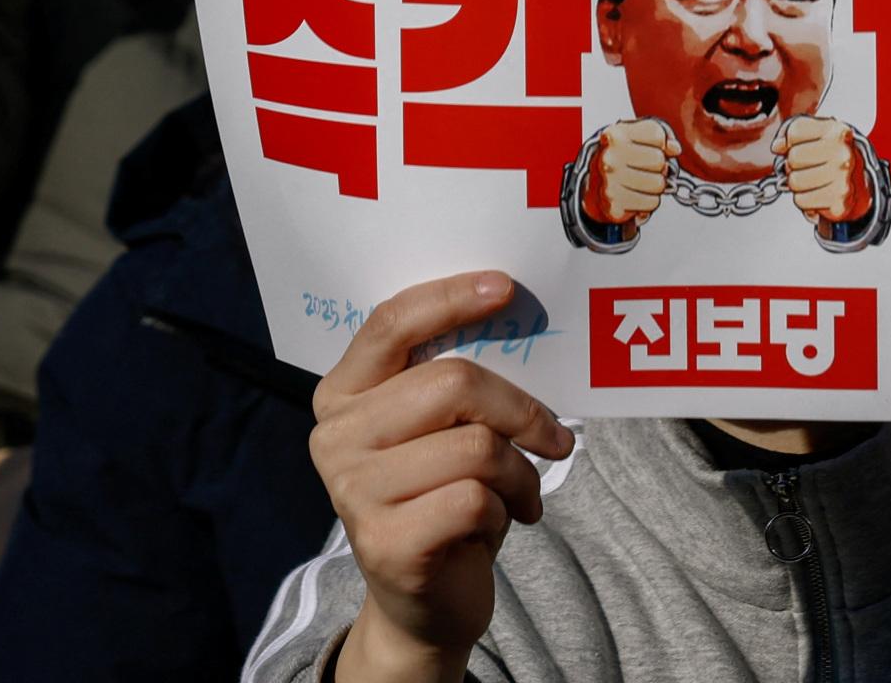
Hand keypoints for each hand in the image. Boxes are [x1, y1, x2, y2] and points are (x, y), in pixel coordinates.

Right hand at [311, 272, 575, 682]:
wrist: (422, 603)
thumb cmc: (438, 498)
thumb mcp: (435, 431)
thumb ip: (449, 382)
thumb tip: (513, 320)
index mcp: (341, 394)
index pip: (391, 324)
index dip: (450, 299)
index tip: (505, 288)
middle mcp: (336, 436)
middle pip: (453, 383)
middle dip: (521, 409)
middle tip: (554, 438)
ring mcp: (353, 491)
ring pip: (477, 447)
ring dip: (522, 473)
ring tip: (521, 495)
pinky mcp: (385, 542)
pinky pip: (476, 501)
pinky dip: (506, 511)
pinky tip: (498, 525)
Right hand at [579, 119, 672, 232]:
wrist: (596, 185)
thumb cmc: (620, 160)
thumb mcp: (636, 139)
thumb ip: (659, 138)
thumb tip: (674, 148)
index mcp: (615, 135)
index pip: (656, 135)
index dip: (660, 143)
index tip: (649, 147)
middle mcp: (610, 157)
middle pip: (658, 160)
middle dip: (658, 167)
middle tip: (645, 169)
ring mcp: (610, 181)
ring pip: (658, 184)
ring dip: (654, 186)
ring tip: (640, 183)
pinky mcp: (614, 204)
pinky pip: (651, 203)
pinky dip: (648, 202)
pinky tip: (636, 195)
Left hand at [774, 116, 871, 226]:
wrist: (858, 183)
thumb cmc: (833, 158)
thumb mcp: (816, 135)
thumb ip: (793, 133)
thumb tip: (777, 147)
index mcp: (837, 132)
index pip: (795, 131)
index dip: (790, 141)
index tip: (798, 145)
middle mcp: (843, 154)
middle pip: (793, 158)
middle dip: (793, 164)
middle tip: (806, 167)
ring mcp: (843, 178)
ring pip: (795, 181)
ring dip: (797, 184)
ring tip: (811, 181)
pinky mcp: (839, 202)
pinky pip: (801, 201)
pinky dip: (804, 200)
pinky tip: (816, 193)